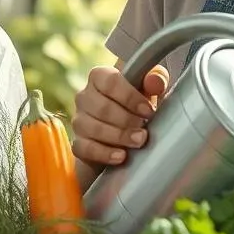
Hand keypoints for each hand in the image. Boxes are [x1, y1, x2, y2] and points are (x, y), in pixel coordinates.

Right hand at [72, 64, 168, 178]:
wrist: (125, 130)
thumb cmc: (137, 102)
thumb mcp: (150, 88)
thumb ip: (156, 79)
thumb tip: (155, 82)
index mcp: (100, 76)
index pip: (110, 82)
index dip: (130, 97)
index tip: (148, 110)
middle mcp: (84, 96)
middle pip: (101, 107)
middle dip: (126, 121)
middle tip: (145, 131)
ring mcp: (79, 120)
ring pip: (93, 128)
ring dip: (118, 137)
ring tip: (138, 142)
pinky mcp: (77, 142)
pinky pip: (85, 148)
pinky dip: (104, 153)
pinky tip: (121, 156)